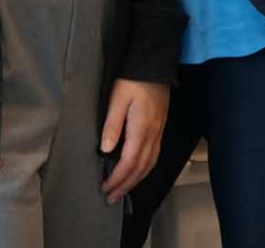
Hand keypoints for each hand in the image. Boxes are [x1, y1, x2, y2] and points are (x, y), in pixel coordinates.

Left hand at [99, 78, 169, 202]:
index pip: (129, 163)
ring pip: (149, 165)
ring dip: (135, 180)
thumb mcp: (117, 99)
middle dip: (126, 185)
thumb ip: (112, 125)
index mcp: (141, 130)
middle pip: (140, 169)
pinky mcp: (159, 129)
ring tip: (122, 190)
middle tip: (111, 197)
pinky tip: (137, 172)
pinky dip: (144, 170)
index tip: (105, 188)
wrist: (154, 66)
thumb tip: (106, 150)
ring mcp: (158, 133)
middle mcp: (152, 135)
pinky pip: (154, 156)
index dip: (117, 179)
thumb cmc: (132, 80)